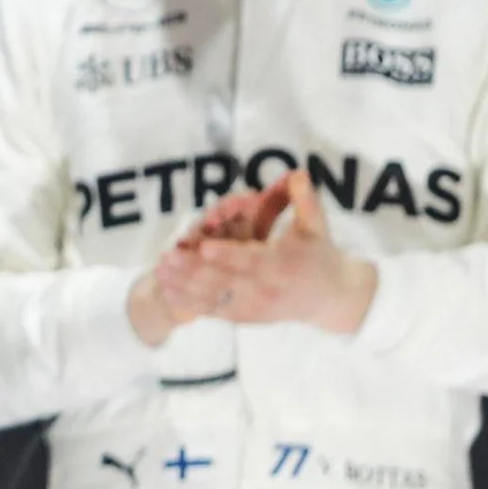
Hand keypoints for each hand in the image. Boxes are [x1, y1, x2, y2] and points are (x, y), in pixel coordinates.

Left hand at [152, 170, 376, 333]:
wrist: (329, 297)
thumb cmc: (319, 254)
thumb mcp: (316, 226)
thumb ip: (305, 200)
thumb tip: (297, 171)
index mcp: (283, 265)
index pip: (251, 260)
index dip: (227, 255)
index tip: (202, 246)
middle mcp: (267, 290)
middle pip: (225, 281)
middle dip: (193, 270)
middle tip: (166, 257)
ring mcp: (254, 307)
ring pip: (215, 298)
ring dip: (184, 286)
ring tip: (158, 271)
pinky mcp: (245, 317)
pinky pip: (214, 312)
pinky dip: (190, 304)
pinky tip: (167, 293)